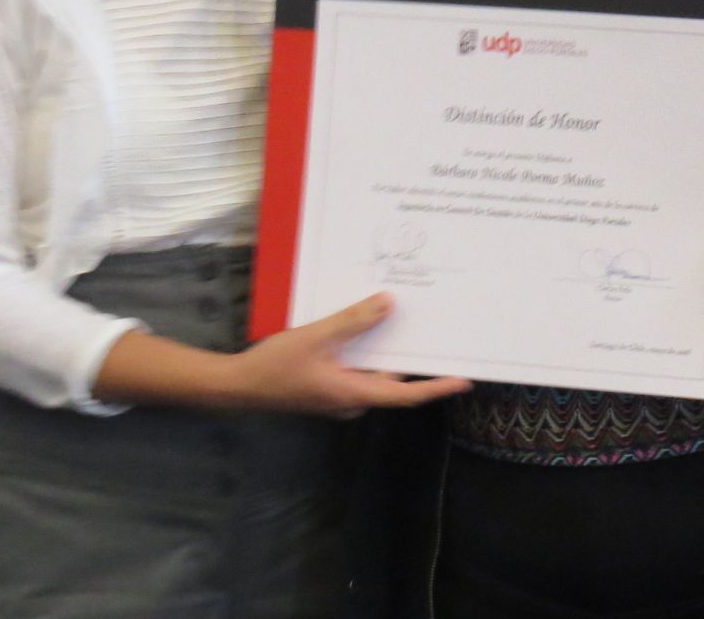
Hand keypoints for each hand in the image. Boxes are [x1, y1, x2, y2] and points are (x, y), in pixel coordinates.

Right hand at [227, 293, 471, 417]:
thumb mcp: (317, 336)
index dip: (437, 388)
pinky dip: (367, 352)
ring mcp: (340, 396)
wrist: (238, 387)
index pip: (407, 395)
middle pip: (393, 383)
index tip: (465, 380)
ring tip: (406, 324)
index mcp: (355, 393)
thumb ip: (354, 321)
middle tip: (439, 336)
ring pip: (374, 375)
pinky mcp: (328, 388)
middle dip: (415, 361)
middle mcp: (353, 400)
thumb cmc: (276, 366)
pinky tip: (367, 328)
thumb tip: (389, 304)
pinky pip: (358, 371)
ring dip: (389, 353)